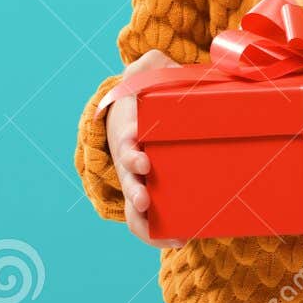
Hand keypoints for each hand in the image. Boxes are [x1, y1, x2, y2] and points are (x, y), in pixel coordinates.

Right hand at [105, 49, 186, 249]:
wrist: (138, 113)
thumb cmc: (150, 91)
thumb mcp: (151, 70)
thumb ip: (158, 64)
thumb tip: (170, 64)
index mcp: (130, 125)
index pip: (125, 136)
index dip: (130, 149)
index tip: (142, 158)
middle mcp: (128, 155)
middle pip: (126, 175)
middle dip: (133, 188)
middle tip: (145, 198)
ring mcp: (135, 177)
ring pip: (131, 202)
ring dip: (142, 217)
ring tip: (163, 230)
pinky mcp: (147, 192)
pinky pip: (145, 220)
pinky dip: (155, 234)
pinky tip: (177, 239)